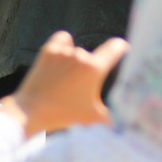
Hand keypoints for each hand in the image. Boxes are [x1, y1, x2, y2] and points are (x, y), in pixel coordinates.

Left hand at [0, 31, 128, 137]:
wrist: (30, 111)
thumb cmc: (63, 115)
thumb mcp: (93, 118)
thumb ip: (114, 117)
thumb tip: (131, 122)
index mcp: (94, 68)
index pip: (116, 47)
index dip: (122, 48)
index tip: (124, 50)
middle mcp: (80, 55)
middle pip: (94, 56)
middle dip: (93, 68)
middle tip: (86, 85)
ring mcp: (63, 52)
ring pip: (77, 51)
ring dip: (77, 62)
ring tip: (68, 80)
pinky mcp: (48, 50)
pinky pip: (63, 39)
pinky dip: (65, 45)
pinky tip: (63, 56)